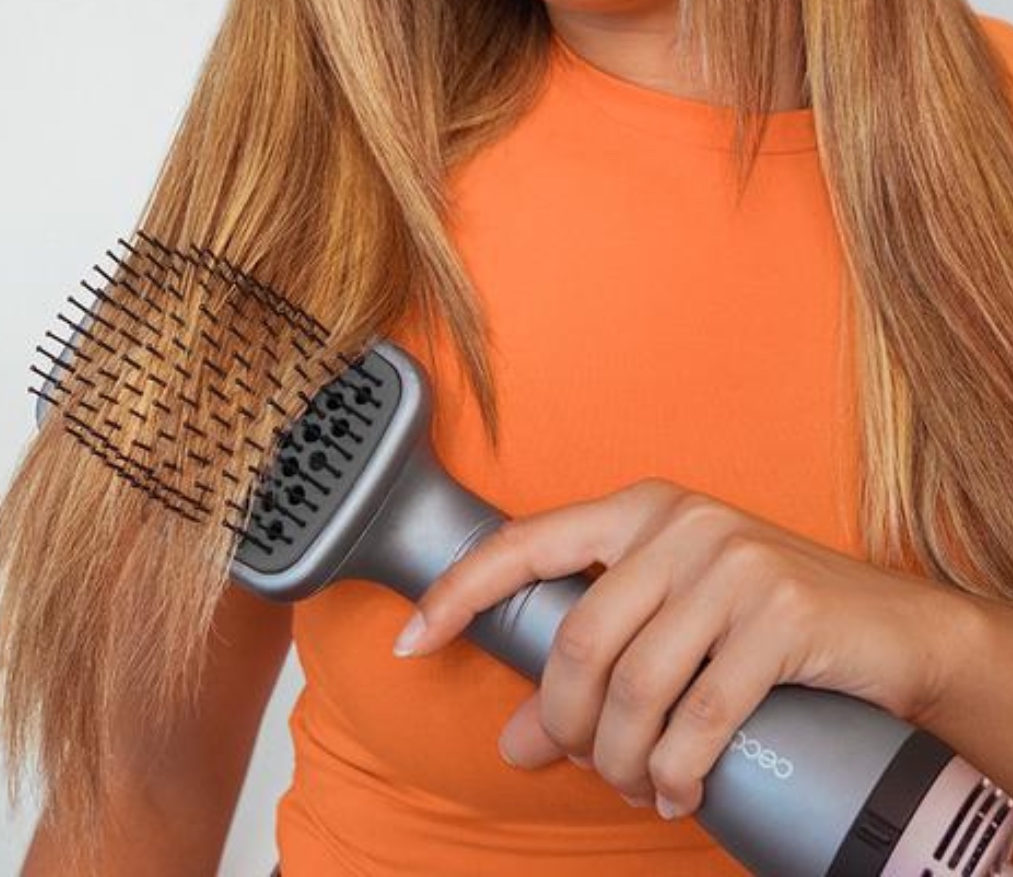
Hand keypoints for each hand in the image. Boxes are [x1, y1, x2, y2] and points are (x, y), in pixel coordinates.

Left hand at [391, 479, 961, 819]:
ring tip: (633, 786)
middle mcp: (679, 523)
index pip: (524, 543)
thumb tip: (516, 741)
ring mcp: (732, 564)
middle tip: (585, 762)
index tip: (411, 640)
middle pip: (578, 641)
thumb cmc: (767, 620)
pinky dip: (675, 772)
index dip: (459, 592)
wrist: (893, 627)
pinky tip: (675, 794)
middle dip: (569, 722)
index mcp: (638, 509)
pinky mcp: (781, 614)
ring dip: (621, 760)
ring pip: (635, 686)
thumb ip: (592, 670)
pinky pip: (700, 717)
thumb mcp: (672, 627)